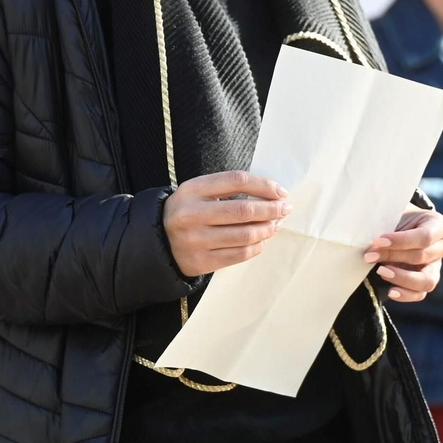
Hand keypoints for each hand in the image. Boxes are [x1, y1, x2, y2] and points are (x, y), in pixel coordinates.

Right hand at [163, 171, 291, 276]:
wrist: (157, 240)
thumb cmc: (187, 210)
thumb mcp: (198, 191)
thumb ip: (227, 188)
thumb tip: (270, 194)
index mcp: (192, 190)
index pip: (237, 181)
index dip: (264, 185)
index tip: (280, 191)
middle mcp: (192, 214)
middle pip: (243, 210)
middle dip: (271, 209)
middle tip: (286, 208)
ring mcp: (196, 240)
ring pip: (245, 235)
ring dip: (268, 229)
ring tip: (276, 224)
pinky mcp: (201, 262)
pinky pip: (239, 254)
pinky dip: (257, 246)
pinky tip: (262, 239)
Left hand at [364, 208, 442, 301]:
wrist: (398, 227)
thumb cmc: (396, 217)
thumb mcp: (394, 212)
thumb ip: (387, 220)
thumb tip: (369, 235)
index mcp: (438, 225)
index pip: (424, 237)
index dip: (401, 241)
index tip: (377, 241)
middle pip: (422, 256)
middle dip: (393, 256)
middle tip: (369, 255)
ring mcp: (436, 266)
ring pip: (427, 280)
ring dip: (402, 278)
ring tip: (380, 271)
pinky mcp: (427, 281)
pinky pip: (420, 294)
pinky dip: (405, 295)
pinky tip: (390, 291)